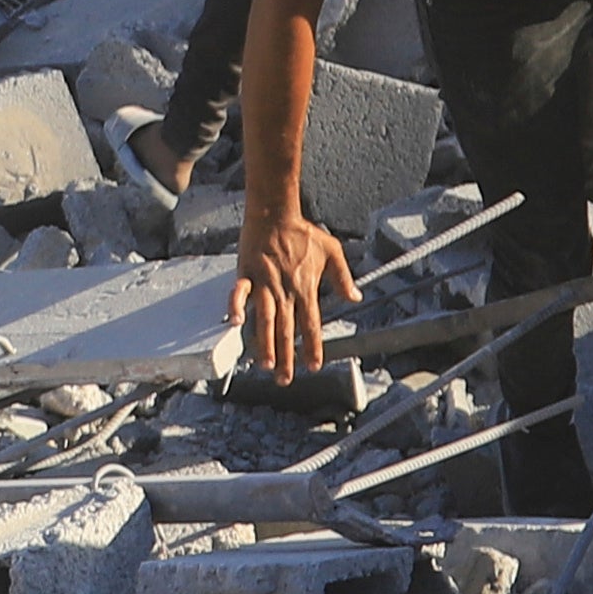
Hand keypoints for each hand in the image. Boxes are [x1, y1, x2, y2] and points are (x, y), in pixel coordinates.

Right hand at [233, 202, 354, 382]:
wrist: (275, 213)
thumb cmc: (303, 233)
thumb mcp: (332, 251)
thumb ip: (343, 277)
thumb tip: (355, 297)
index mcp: (306, 288)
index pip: (311, 324)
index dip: (313, 346)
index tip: (313, 366)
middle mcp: (286, 290)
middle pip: (287, 329)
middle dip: (286, 357)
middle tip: (285, 380)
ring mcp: (265, 283)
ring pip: (266, 319)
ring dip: (265, 343)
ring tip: (265, 365)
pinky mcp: (246, 273)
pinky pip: (239, 293)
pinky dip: (237, 307)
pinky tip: (236, 324)